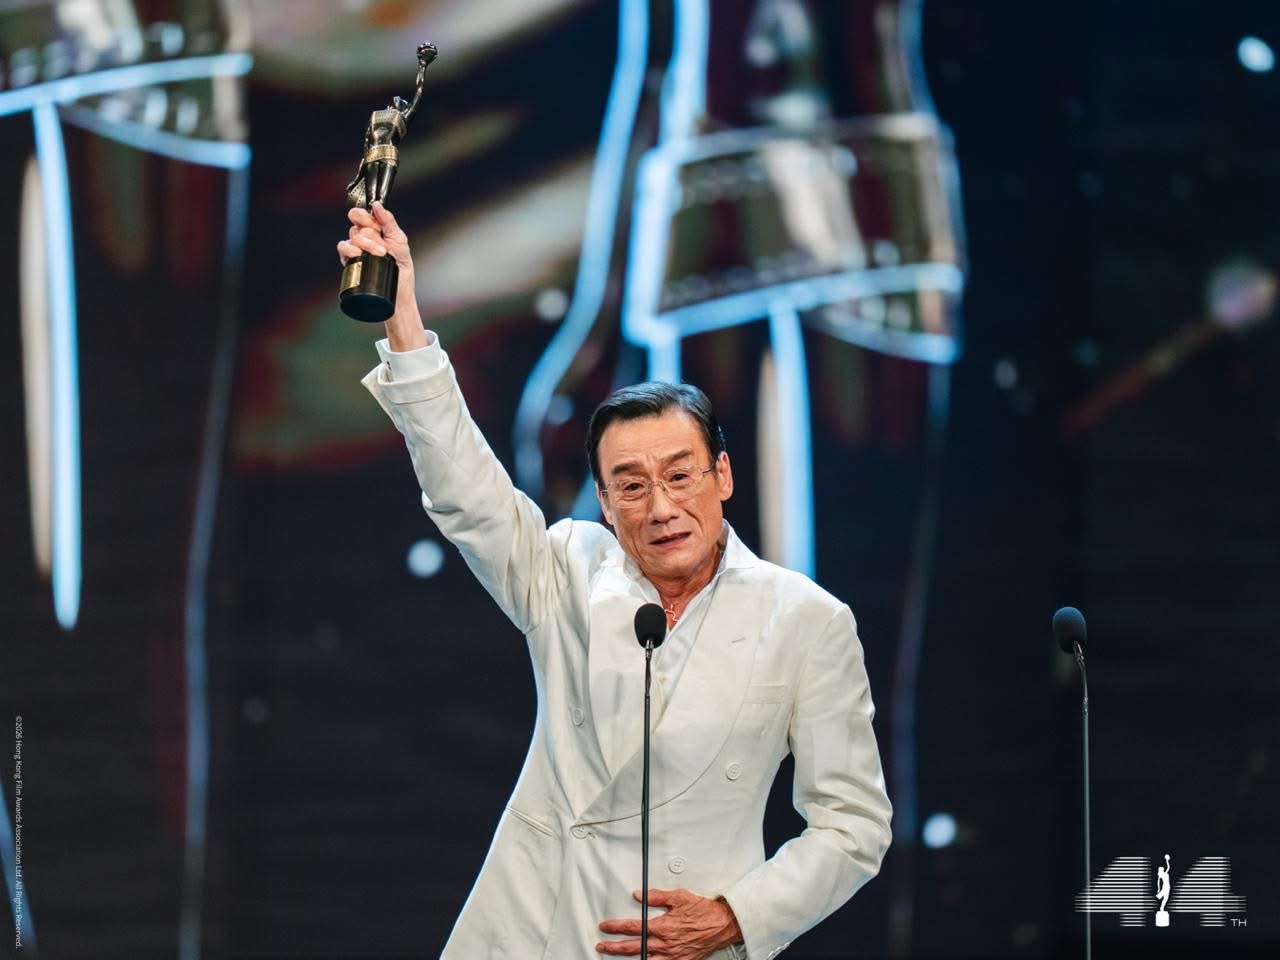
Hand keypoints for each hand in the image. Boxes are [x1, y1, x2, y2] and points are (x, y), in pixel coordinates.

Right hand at [337, 201, 424, 349]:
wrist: (399, 293)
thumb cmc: (401, 268)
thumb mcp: (400, 241)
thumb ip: (389, 222)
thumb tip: (378, 205)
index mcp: (375, 230)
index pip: (362, 215)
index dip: (364, 216)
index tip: (374, 224)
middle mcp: (363, 238)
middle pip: (357, 226)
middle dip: (371, 235)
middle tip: (384, 248)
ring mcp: (356, 250)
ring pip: (352, 236)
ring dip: (365, 244)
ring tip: (379, 255)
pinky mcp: (350, 262)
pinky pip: (343, 248)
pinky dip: (349, 249)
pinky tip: (357, 254)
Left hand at [597, 888, 742, 957]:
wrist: (723, 924)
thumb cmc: (704, 911)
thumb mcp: (680, 897)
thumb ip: (657, 897)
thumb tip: (640, 895)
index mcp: (663, 926)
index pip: (633, 927)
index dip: (616, 927)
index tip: (606, 926)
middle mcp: (665, 943)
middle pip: (633, 947)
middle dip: (614, 946)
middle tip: (602, 945)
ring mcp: (672, 955)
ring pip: (644, 959)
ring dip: (627, 957)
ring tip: (614, 955)